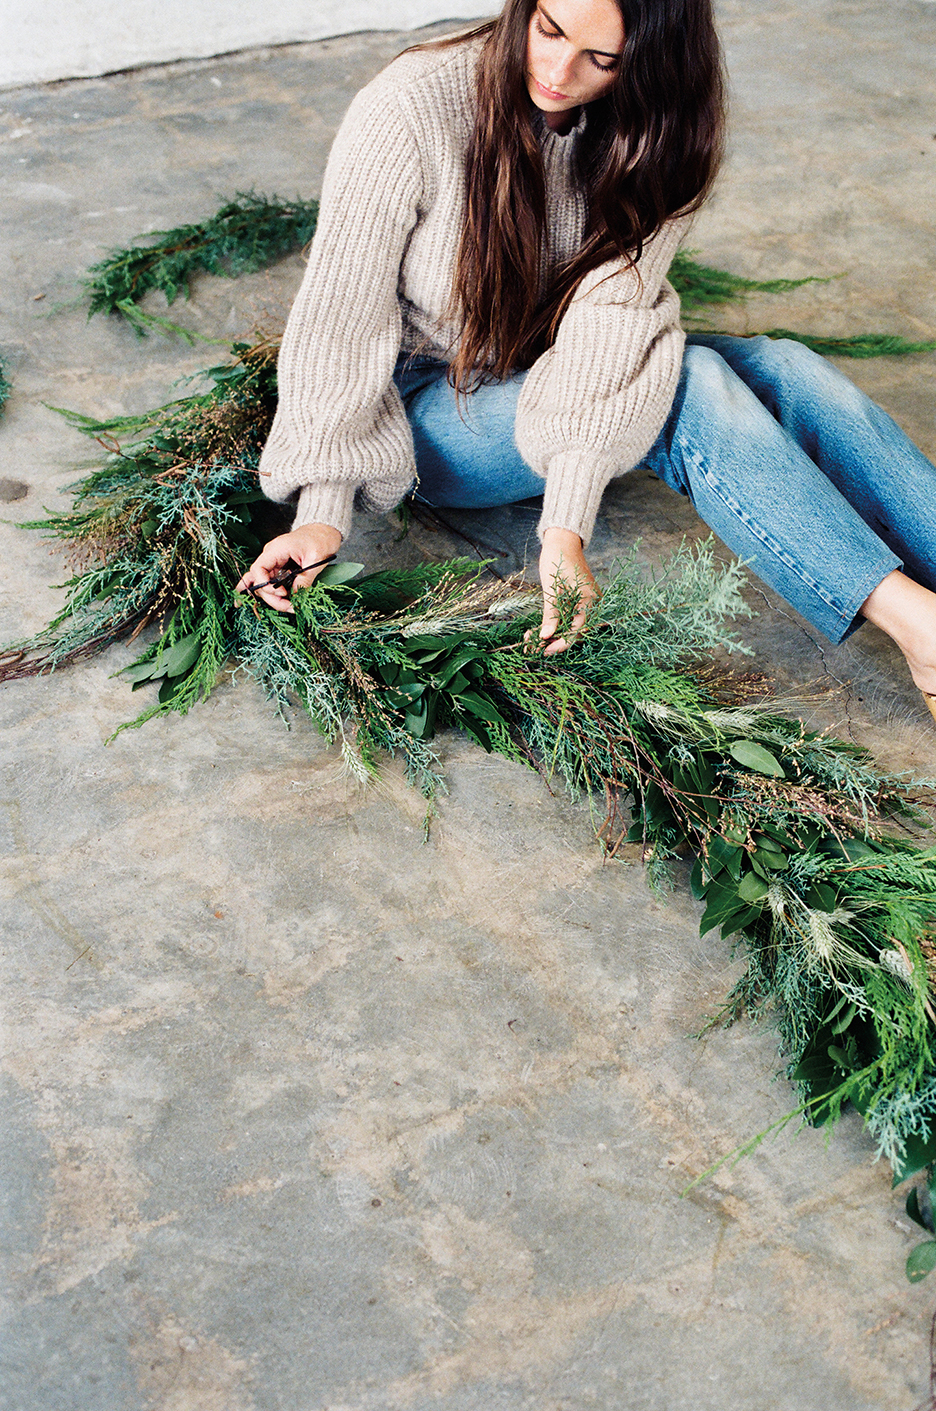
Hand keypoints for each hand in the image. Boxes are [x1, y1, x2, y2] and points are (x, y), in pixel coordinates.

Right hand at [235, 522, 342, 613]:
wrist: (323, 532)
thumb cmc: (320, 540)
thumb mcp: (316, 560)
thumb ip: (305, 578)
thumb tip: (296, 595)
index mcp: (277, 549)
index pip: (258, 569)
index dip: (266, 585)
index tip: (283, 593)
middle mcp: (270, 556)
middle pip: (260, 580)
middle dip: (272, 597)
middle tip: (290, 607)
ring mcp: (273, 562)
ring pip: (263, 583)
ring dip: (272, 598)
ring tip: (288, 607)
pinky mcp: (278, 567)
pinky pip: (267, 581)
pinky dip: (265, 592)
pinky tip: (248, 600)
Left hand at [535, 527, 598, 654]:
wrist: (562, 541)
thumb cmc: (557, 560)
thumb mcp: (551, 588)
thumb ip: (551, 614)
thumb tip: (545, 636)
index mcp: (589, 600)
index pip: (577, 630)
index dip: (561, 643)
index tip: (545, 650)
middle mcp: (592, 604)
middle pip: (575, 631)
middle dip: (554, 641)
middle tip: (534, 647)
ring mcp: (587, 602)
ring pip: (570, 626)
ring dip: (552, 634)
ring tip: (532, 639)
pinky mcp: (579, 600)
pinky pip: (569, 617)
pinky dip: (555, 624)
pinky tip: (539, 629)